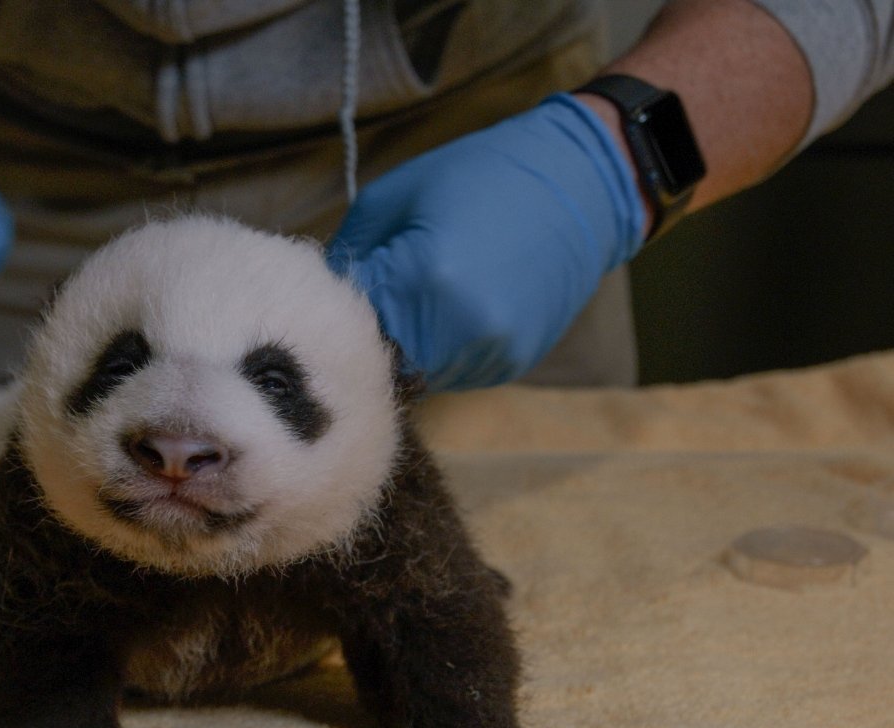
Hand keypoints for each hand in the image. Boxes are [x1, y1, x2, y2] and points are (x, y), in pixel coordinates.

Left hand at [328, 94, 647, 389]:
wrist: (582, 182)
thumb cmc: (480, 174)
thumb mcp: (395, 197)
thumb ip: (351, 254)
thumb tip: (324, 297)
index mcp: (425, 280)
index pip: (352, 322)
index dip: (340, 308)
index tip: (341, 291)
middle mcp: (461, 329)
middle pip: (384, 359)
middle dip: (373, 333)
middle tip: (379, 299)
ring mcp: (493, 352)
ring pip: (419, 374)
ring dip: (410, 347)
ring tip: (427, 297)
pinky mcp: (514, 363)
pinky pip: (457, 372)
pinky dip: (446, 349)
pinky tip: (460, 307)